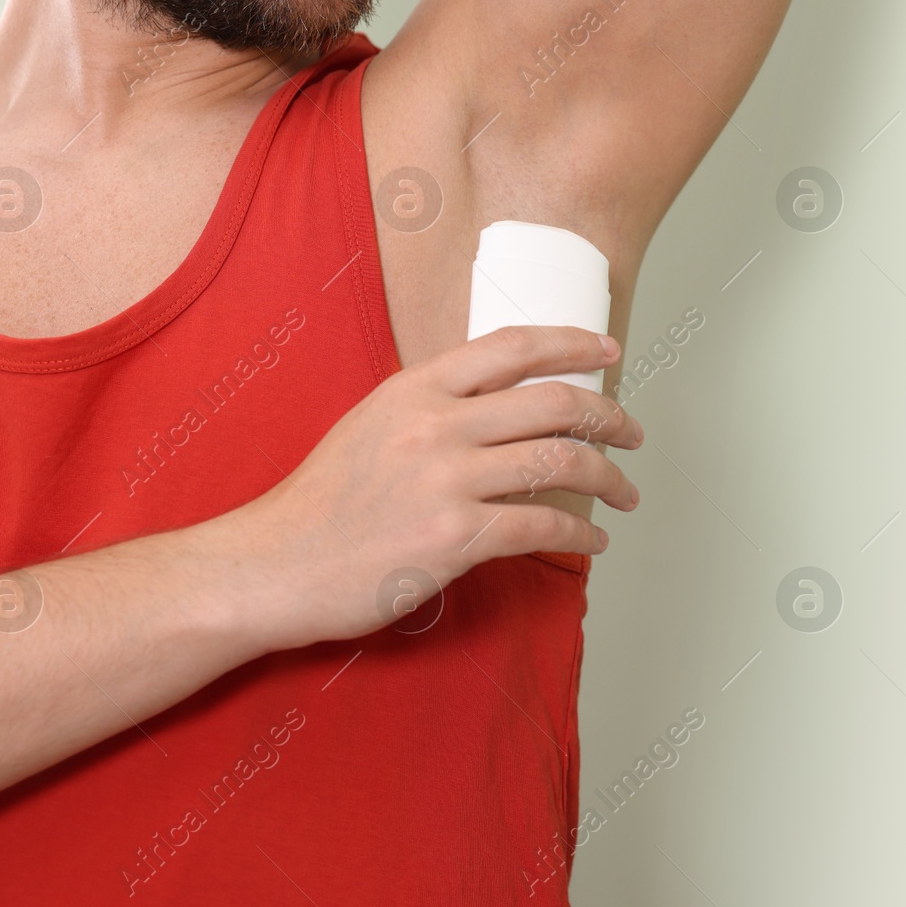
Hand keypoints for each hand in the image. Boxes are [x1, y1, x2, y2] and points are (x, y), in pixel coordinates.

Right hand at [221, 325, 642, 649]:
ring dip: (609, 479)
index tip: (607, 347)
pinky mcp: (454, 539)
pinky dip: (580, 533)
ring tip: (624, 492)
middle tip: (632, 432)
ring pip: (560, 463)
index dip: (572, 342)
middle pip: (554, 403)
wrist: (273, 564)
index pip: (513, 347)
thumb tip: (500, 407)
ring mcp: (447, 482)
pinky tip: (591, 539)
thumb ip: (432, 408)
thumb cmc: (321, 504)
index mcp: (416, 389)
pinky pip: (542, 526)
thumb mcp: (371, 425)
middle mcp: (436, 426)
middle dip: (610, 416)